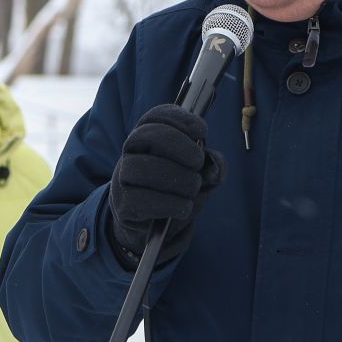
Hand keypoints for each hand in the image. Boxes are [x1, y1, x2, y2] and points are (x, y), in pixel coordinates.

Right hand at [106, 104, 224, 266]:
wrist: (156, 225)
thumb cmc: (178, 191)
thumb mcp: (200, 177)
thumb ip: (212, 168)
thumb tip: (217, 165)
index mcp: (149, 138)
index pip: (156, 116)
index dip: (179, 119)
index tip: (202, 131)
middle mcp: (132, 154)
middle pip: (144, 136)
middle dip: (177, 144)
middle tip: (197, 160)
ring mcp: (123, 178)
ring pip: (139, 167)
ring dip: (174, 177)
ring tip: (193, 187)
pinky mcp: (123, 205)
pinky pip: (139, 199)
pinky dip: (169, 203)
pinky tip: (183, 207)